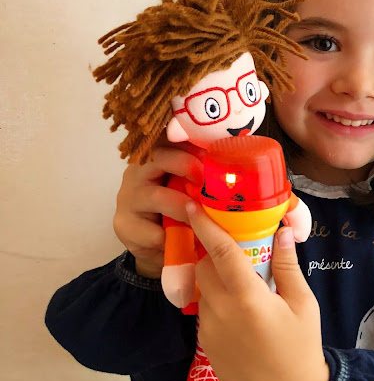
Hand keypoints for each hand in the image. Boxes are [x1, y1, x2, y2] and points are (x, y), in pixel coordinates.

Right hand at [113, 134, 203, 277]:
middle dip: (186, 164)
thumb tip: (242, 156)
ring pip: (157, 196)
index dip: (190, 140)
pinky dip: (170, 236)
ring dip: (184, 207)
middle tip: (207, 179)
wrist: (155, 244)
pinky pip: (150, 230)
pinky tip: (182, 240)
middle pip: (159, 156)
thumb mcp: (189, 186)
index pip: (169, 137)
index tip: (213, 149)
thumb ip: (204, 172)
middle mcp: (138, 171)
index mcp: (156, 156)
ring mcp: (128, 197)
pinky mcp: (124, 225)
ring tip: (201, 216)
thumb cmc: (179, 208)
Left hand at [188, 202, 328, 380]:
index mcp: (246, 298)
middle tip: (234, 250)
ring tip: (242, 285)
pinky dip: (216, 302)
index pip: (219, 252)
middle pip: (204, 268)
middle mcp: (220, 312)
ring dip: (215, 279)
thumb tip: (282, 232)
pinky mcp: (206, 346)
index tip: (193, 205)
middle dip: (212, 253)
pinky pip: (205, 312)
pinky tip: (239, 312)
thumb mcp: (303, 303)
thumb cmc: (301, 346)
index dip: (205, 226)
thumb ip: (287, 266)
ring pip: (203, 291)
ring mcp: (209, 331)